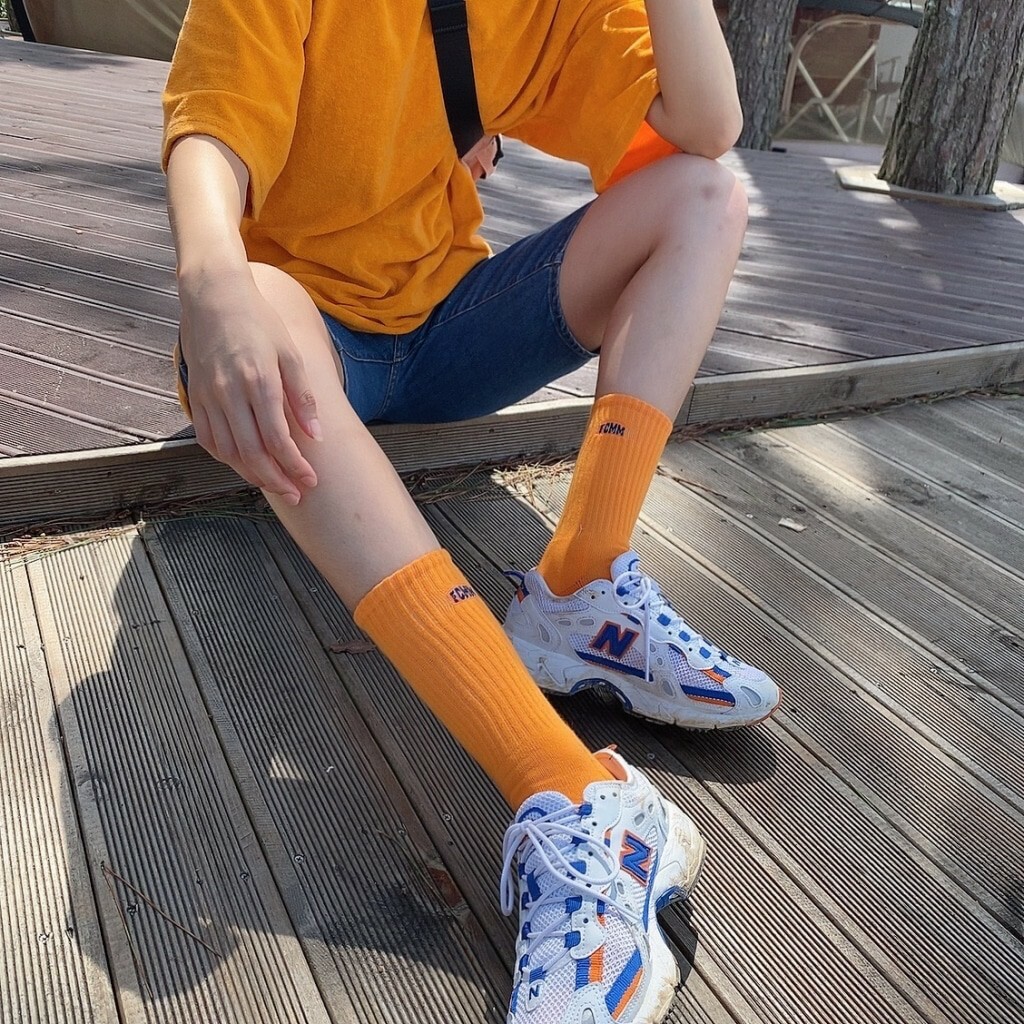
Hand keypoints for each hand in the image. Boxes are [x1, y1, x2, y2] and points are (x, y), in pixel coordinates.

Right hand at [178, 269, 320, 505]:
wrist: (213, 296)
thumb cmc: (259, 322)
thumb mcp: (290, 353)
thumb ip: (303, 396)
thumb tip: (316, 435)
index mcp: (259, 381)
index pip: (277, 439)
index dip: (295, 466)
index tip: (311, 481)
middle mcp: (230, 393)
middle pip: (252, 453)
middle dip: (276, 480)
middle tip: (296, 495)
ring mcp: (208, 396)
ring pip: (229, 451)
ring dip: (252, 474)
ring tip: (274, 485)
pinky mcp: (195, 395)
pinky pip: (208, 439)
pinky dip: (226, 458)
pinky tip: (244, 465)